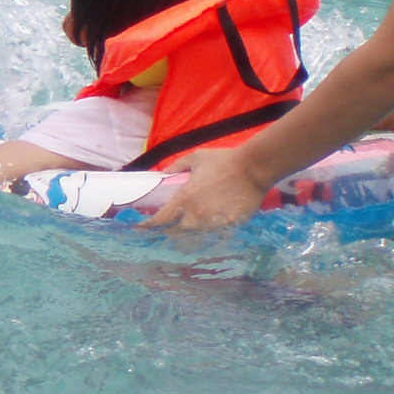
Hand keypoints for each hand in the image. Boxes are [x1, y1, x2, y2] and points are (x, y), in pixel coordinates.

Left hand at [144, 147, 265, 233]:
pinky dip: (210, 232)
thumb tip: (164, 172)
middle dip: (170, 232)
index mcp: (183, 199)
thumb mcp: (195, 158)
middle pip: (176, 233)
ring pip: (196, 236)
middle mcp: (195, 215)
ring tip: (188, 231)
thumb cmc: (222, 161)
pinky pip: (215, 234)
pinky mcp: (229, 226)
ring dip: (190, 234)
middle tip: (167, 230)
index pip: (160, 220)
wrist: (252, 168)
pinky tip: (210, 228)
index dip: (148, 226)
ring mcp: (213, 222)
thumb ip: (177, 166)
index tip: (141, 228)